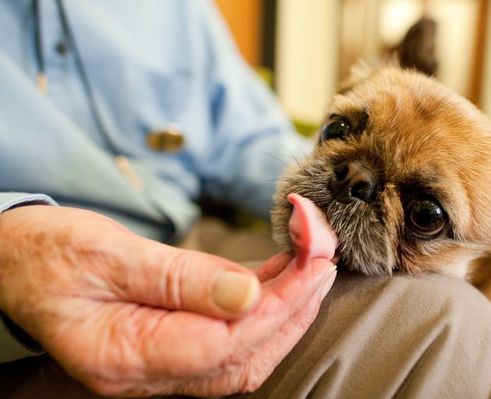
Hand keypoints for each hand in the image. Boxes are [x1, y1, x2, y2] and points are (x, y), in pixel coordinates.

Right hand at [0, 206, 335, 396]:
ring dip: (289, 304)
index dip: (278, 304)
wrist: (17, 263)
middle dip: (297, 303)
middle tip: (325, 252)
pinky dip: (267, 303)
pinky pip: (233, 334)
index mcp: (123, 356)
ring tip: (315, 258)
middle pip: (245, 354)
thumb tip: (250, 292)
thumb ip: (178, 277)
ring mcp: (163, 363)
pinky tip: (286, 272)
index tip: (314, 261)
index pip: (223, 343)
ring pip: (248, 350)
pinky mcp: (174, 343)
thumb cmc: (48, 255)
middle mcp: (149, 372)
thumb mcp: (106, 254)